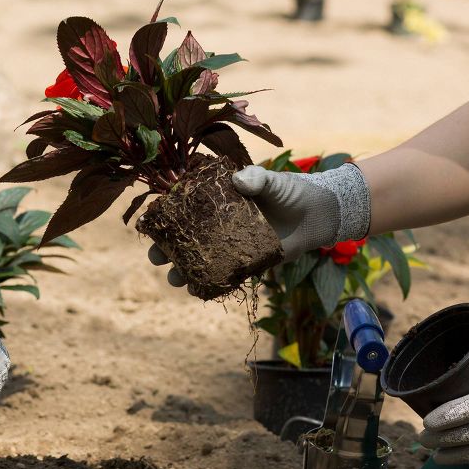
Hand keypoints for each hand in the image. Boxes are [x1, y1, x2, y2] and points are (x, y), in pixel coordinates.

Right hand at [147, 162, 371, 281]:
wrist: (316, 213)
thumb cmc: (290, 191)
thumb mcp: (271, 180)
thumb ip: (256, 179)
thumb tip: (239, 181)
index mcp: (217, 202)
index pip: (184, 211)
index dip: (166, 220)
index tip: (152, 227)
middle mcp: (219, 226)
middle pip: (186, 240)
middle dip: (168, 250)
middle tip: (158, 257)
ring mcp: (232, 246)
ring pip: (202, 261)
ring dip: (186, 272)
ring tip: (178, 279)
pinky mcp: (248, 264)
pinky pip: (226, 276)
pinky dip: (212, 283)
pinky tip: (200, 290)